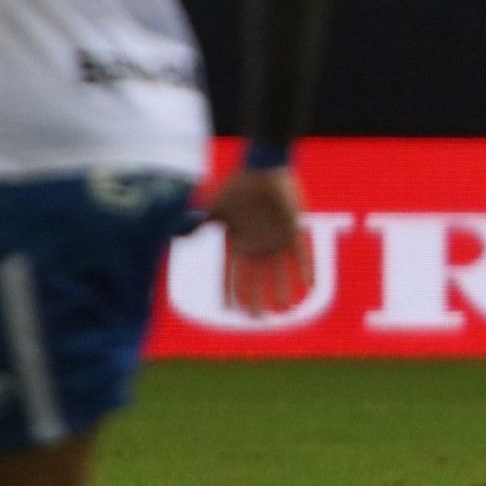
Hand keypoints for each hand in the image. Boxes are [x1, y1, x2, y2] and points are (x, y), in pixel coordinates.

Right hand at [208, 167, 312, 315]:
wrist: (262, 167)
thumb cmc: (237, 186)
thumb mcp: (214, 207)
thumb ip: (199, 223)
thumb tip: (176, 234)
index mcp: (237, 242)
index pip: (232, 273)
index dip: (231, 291)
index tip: (231, 310)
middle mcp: (257, 245)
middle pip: (256, 279)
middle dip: (257, 298)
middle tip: (259, 319)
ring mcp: (276, 238)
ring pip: (280, 271)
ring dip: (282, 288)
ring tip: (285, 309)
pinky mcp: (294, 229)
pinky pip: (302, 253)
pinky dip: (307, 268)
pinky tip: (310, 285)